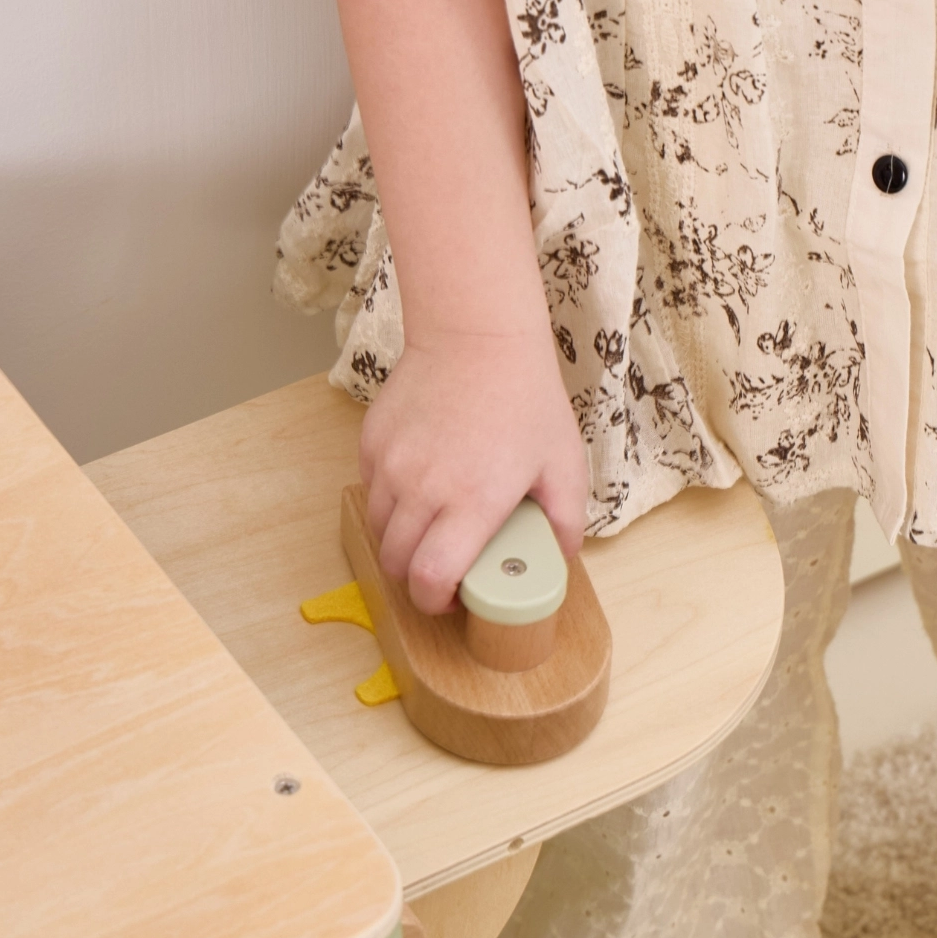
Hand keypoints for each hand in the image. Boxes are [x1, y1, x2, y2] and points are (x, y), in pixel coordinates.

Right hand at [358, 327, 587, 616]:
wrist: (477, 336)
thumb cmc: (524, 398)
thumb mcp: (564, 463)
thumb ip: (566, 521)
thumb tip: (557, 558)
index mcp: (471, 502)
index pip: (429, 580)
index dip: (436, 602)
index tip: (452, 597)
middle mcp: (423, 488)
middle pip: (396, 563)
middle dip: (416, 578)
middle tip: (440, 568)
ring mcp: (391, 464)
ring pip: (378, 528)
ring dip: (400, 539)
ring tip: (430, 526)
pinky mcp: (372, 441)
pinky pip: (370, 488)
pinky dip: (389, 499)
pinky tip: (419, 484)